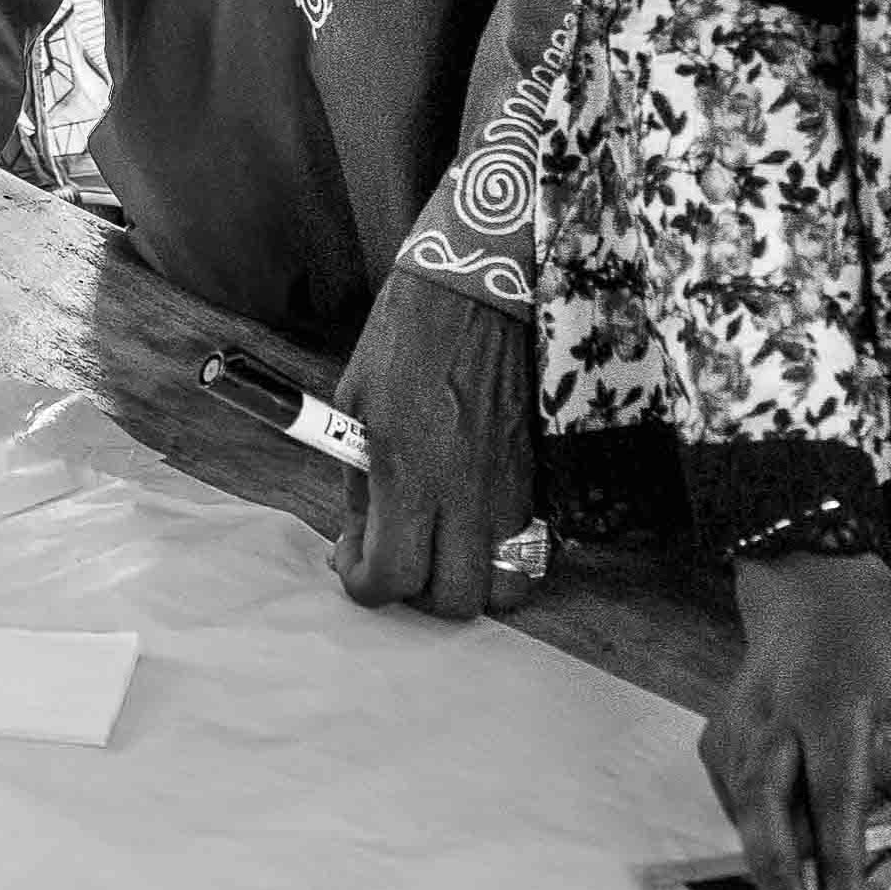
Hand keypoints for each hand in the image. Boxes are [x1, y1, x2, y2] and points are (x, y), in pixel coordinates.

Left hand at [330, 270, 538, 621]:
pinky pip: (530, 547)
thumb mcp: (356, 404)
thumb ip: (361, 480)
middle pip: (455, 601)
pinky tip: (473, 523)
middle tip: (396, 558)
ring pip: (506, 586)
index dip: (363, 583)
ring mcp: (512, 489)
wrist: (480, 289)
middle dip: (417, 595)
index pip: (393, 576)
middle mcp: (467, 493)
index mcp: (411, 472)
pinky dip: (502, 555)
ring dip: (470, 583)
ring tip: (441, 550)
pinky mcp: (538, 477)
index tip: (352, 558)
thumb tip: (363, 534)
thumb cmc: (408, 337)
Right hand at [716, 551, 890, 889]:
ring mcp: (740, 726)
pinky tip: (778, 877)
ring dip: (763, 875)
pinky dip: (755, 841)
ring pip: (743, 812)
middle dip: (781, 885)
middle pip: (768, 811)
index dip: (838, 866)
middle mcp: (777, 716)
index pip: (836, 798)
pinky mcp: (719, 737)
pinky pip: (734, 801)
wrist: (814, 587)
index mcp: (837, 705)